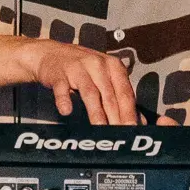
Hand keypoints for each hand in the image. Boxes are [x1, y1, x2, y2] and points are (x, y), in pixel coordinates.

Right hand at [16, 39, 138, 124]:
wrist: (50, 53)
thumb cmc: (82, 67)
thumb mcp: (105, 76)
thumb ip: (121, 96)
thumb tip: (140, 120)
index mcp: (112, 66)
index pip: (125, 93)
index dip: (130, 114)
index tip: (133, 130)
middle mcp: (97, 64)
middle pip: (109, 95)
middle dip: (116, 118)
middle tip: (120, 136)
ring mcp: (77, 67)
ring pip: (90, 93)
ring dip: (96, 113)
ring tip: (100, 129)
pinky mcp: (58, 73)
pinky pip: (62, 88)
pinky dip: (64, 99)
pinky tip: (67, 110)